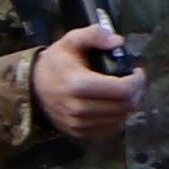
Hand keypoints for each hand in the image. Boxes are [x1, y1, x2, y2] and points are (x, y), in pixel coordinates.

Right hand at [29, 22, 139, 138]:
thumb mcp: (70, 41)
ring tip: (122, 92)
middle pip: (125, 106)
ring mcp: (78, 123)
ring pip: (120, 119)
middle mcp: (78, 108)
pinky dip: (117, 117)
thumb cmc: (56, 63)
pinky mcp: (79, 133)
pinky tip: (112, 105)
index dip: (137, 81)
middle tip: (132, 82)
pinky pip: (110, 129)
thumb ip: (94, 35)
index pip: (123, 90)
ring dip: (128, 105)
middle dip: (136, 92)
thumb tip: (118, 42)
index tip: (136, 72)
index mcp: (78, 84)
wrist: (31, 88)